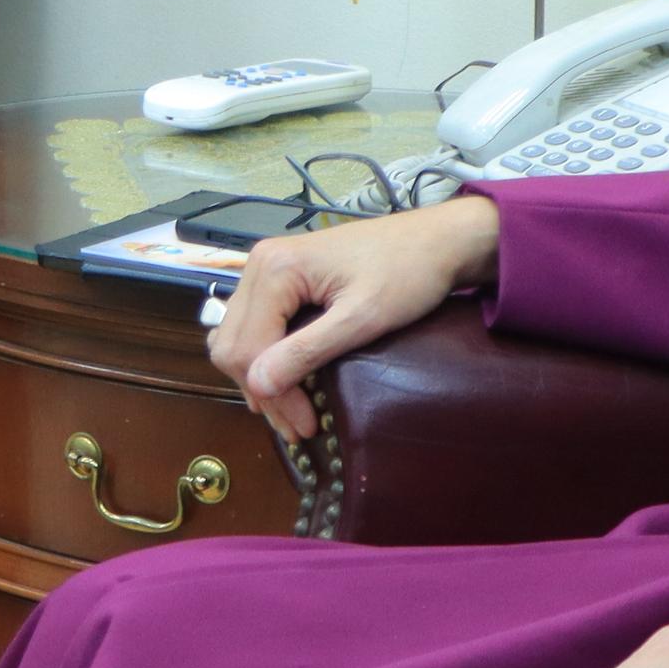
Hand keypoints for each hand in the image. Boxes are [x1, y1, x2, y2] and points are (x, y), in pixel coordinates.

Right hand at [204, 193, 502, 438]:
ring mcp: (267, 269)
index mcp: (274, 268)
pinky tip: (288, 380)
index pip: (247, 347)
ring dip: (260, 379)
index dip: (273, 395)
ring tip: (294, 412)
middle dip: (262, 391)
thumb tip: (258, 386)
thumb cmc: (408, 273)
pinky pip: (253, 326)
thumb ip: (307, 350)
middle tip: (299, 426)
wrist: (436, 241)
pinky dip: (265, 358)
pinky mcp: (280, 278)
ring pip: (237, 338)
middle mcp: (260, 264)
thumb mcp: (362, 318)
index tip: (306, 427)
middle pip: (233, 345)